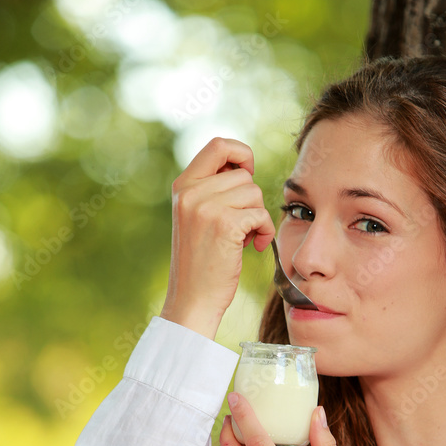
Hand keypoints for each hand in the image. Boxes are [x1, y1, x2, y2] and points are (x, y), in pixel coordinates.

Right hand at [161, 138, 275, 339]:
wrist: (192, 300)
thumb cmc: (201, 263)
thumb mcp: (197, 218)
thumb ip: (213, 191)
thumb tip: (246, 168)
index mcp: (182, 186)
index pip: (218, 145)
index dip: (241, 154)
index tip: (248, 176)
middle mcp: (190, 192)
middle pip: (243, 175)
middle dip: (252, 200)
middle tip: (244, 225)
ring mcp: (205, 207)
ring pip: (254, 193)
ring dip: (258, 217)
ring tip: (245, 238)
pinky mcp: (224, 224)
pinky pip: (259, 214)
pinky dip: (263, 231)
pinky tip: (252, 247)